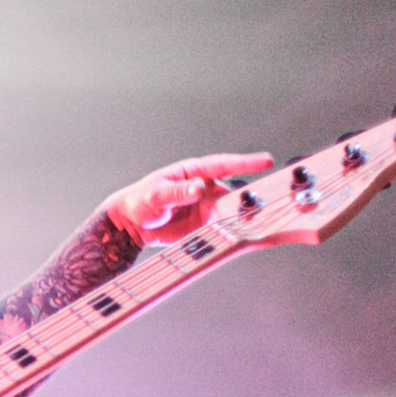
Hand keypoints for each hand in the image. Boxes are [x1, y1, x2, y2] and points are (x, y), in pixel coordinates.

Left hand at [104, 152, 274, 245]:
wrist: (130, 224)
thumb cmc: (139, 201)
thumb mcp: (155, 195)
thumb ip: (177, 192)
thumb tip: (197, 188)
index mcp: (192, 173)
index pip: (222, 165)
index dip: (244, 163)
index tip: (265, 162)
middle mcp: (204, 188)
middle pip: (231, 191)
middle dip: (245, 198)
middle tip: (256, 204)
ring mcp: (205, 207)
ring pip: (228, 211)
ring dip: (237, 218)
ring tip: (242, 223)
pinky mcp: (203, 226)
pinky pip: (219, 228)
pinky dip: (227, 231)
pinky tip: (232, 235)